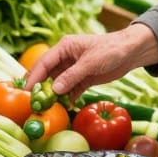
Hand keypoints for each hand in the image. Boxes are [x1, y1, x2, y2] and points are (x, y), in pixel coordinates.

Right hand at [25, 24, 157, 98]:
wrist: (131, 52)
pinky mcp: (83, 79)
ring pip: (58, 84)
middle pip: (48, 74)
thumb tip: (54, 89)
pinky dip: (67, 99)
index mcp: (65, 47)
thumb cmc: (111, 49)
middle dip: (41, 88)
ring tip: (47, 109)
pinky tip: (63, 108)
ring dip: (54, 96)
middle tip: (33, 103)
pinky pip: (70, 90)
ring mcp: (74, 69)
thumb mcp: (91, 62)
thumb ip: (72, 76)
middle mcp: (66, 58)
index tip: (26, 90)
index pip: (44, 62)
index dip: (34, 77)